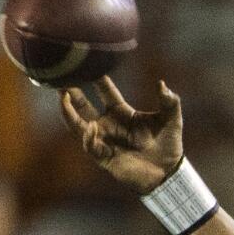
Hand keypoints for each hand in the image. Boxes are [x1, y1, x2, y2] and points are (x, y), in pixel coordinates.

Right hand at [60, 77, 183, 194]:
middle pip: (84, 104)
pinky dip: (89, 136)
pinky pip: (90, 145)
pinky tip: (91, 127)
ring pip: (78, 124)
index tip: (88, 61)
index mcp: (122, 112)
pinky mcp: (104, 157)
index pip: (105, 90)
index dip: (97, 77)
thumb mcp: (172, 121)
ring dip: (68, 111)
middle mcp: (109, 123)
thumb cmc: (168, 146)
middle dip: (72, 91)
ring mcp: (104, 140)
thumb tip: (162, 84)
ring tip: (62, 96)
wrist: (168, 173)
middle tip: (62, 75)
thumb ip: (170, 102)